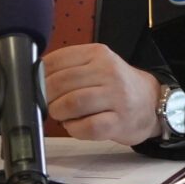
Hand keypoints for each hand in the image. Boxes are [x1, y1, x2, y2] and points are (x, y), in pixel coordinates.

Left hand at [42, 44, 161, 144]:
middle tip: (49, 103)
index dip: (39, 76)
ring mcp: (116, 97)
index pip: (56, 61)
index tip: (36, 85)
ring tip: (62, 114)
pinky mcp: (118, 122)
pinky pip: (86, 127)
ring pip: (71, 104)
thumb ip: (69, 67)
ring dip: (58, 113)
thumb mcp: (98, 65)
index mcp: (98, 54)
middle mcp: (108, 73)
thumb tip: (34, 78)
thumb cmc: (118, 86)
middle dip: (47, 97)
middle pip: (60, 83)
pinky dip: (74, 129)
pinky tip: (76, 125)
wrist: (151, 103)